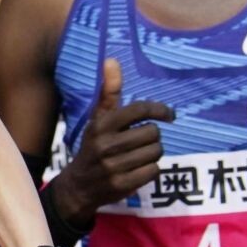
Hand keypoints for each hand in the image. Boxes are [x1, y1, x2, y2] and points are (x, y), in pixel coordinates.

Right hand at [53, 59, 172, 229]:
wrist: (77, 186)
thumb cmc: (93, 147)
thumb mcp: (97, 119)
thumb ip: (109, 92)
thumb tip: (111, 59)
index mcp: (101, 125)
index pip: (139, 110)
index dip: (160, 110)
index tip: (169, 115)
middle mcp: (105, 144)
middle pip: (152, 133)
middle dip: (152, 137)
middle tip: (143, 141)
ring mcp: (113, 166)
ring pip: (155, 152)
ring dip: (153, 153)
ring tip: (140, 155)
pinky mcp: (121, 184)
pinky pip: (153, 171)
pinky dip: (150, 169)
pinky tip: (138, 169)